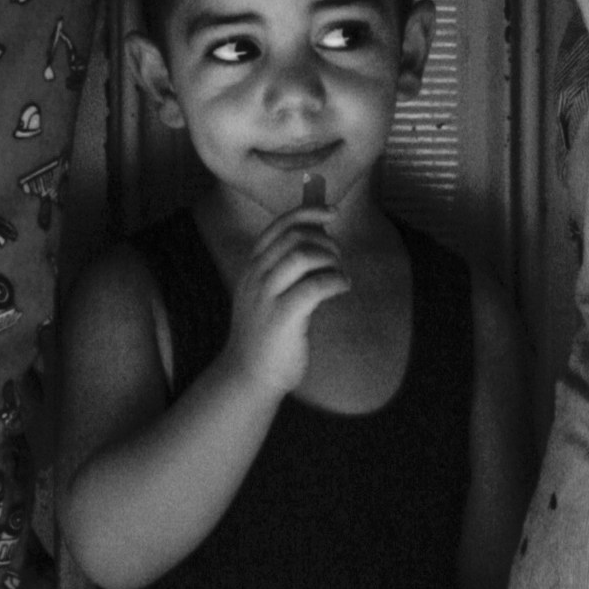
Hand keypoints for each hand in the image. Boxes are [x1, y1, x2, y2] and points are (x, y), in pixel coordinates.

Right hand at [222, 203, 350, 401]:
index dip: (308, 212)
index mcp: (252, 267)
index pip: (279, 226)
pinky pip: (315, 286)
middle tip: (338, 259)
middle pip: (294, 236)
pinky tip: (341, 288)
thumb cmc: (266, 335)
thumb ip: (285, 269)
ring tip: (339, 275)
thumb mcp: (268, 295)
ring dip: (331, 259)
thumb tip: (319, 239)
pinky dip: (335, 280)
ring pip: (302, 255)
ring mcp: (266, 296)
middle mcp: (255, 276)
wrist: (247, 376)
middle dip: (325, 241)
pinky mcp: (283, 317)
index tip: (332, 212)